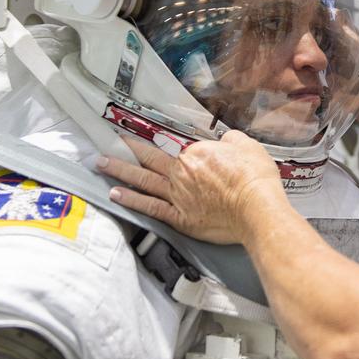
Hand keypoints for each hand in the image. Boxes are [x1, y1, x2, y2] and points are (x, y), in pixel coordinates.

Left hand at [99, 131, 283, 244]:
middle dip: (127, 149)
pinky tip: (115, 195)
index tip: (158, 140)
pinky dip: (131, 200)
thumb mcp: (246, 147)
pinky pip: (150, 207)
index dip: (166, 142)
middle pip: (149, 157)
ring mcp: (177, 195)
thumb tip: (225, 141)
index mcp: (196, 152)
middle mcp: (181, 171)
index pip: (178, 146)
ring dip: (120, 170)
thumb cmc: (254, 178)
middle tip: (109, 142)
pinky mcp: (179, 218)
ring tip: (101, 164)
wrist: (257, 208)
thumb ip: (230, 142)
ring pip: (142, 179)